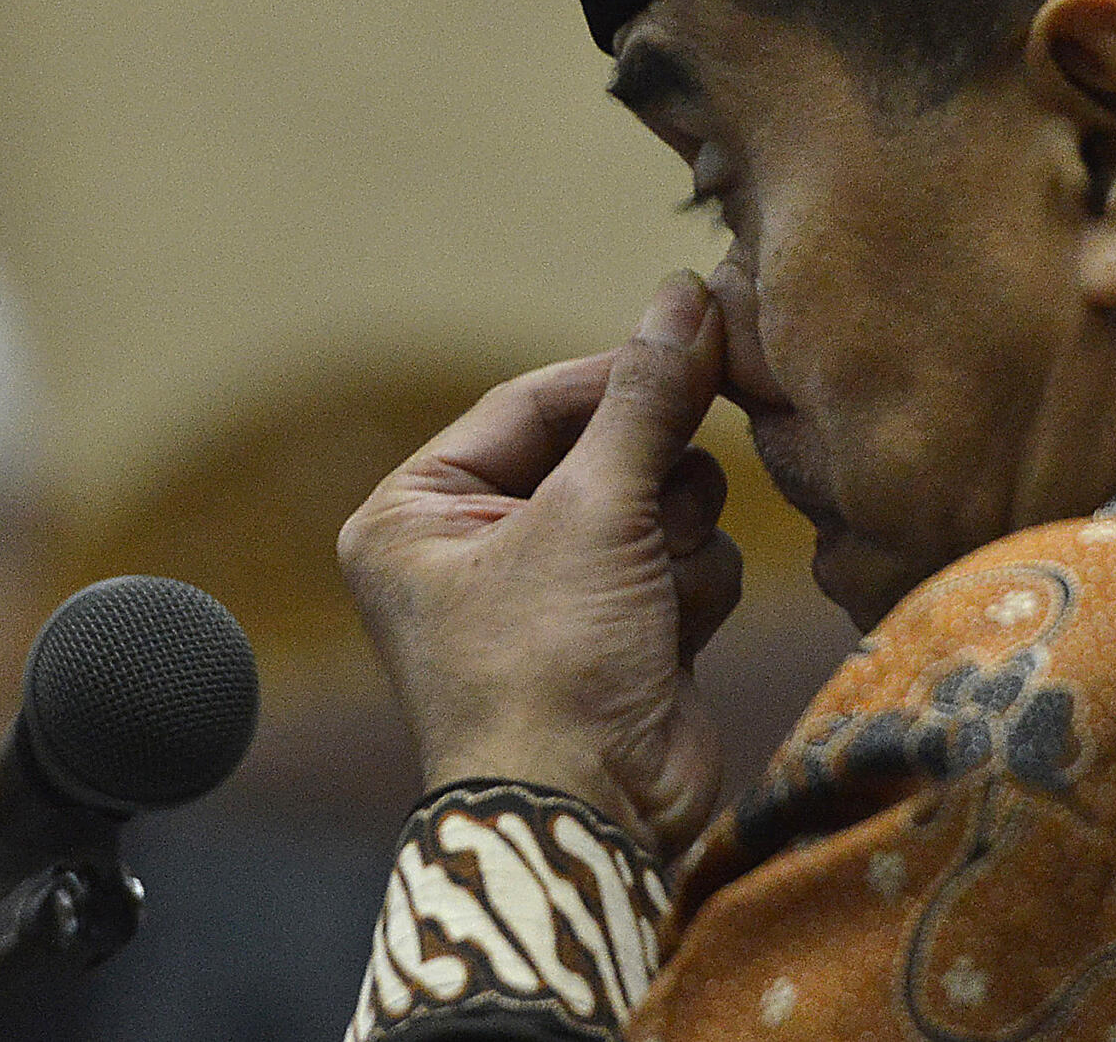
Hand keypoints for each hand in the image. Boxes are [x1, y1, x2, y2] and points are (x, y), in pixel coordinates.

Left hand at [337, 272, 745, 857]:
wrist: (588, 819)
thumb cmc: (548, 668)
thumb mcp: (594, 510)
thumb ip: (647, 399)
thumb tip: (686, 295)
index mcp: (418, 513)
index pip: (529, 401)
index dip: (616, 375)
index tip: (697, 339)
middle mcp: (475, 550)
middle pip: (602, 451)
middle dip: (648, 482)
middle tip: (667, 496)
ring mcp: (553, 598)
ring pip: (657, 506)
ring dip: (674, 542)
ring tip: (655, 591)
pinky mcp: (622, 637)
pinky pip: (683, 565)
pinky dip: (692, 593)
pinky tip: (671, 639)